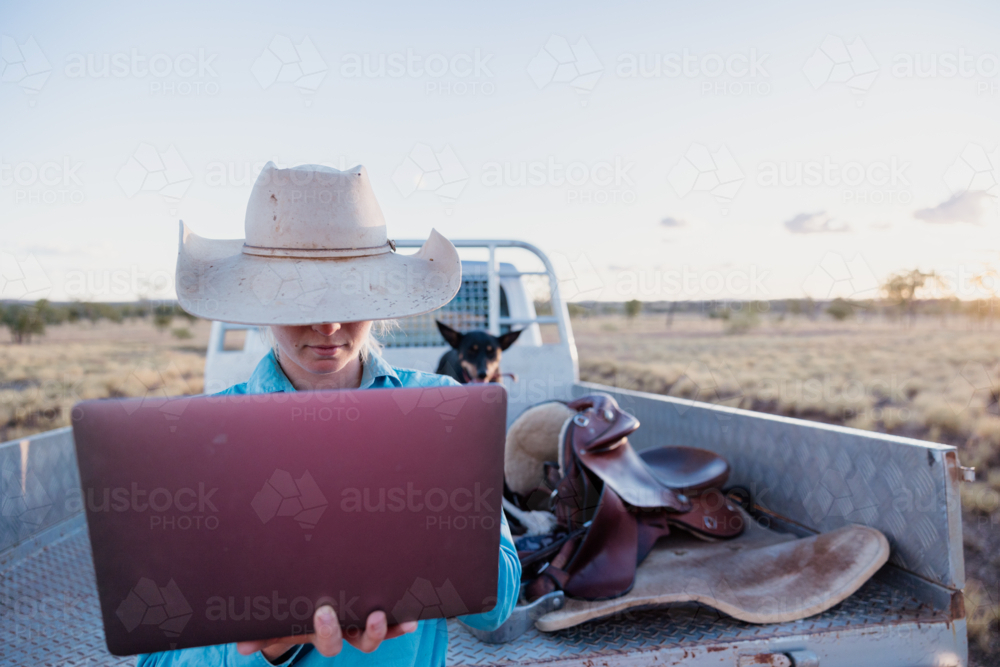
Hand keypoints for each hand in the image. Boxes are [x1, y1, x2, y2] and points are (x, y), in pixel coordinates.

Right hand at [235, 605, 418, 659]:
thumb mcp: (278, 624)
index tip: (324, 612)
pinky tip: (411, 616)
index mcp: (324, 634)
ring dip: (384, 629)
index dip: (328, 631)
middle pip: (359, 642)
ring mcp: (363, 624)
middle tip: (360, 611)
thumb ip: (262, 633)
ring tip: (383, 615)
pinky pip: (394, 620)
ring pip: (377, 634)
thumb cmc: (294, 614)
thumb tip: (243, 647)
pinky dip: (402, 621)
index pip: (329, 641)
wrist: (310, 604)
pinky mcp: (377, 612)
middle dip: (363, 632)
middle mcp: (349, 632)